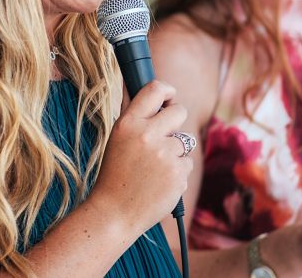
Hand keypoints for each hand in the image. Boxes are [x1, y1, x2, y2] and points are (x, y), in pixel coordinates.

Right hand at [88, 80, 192, 235]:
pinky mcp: (178, 174)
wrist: (115, 212)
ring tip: (154, 167)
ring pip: (185, 141)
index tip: (170, 96)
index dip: (167, 90)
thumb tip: (158, 98)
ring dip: (175, 152)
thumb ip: (137, 119)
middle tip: (165, 135)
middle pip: (179, 111)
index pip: (154, 90)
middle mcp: (146, 135)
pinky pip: (187, 163)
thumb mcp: (118, 139)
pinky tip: (160, 181)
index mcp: (128, 123)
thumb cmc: (116, 174)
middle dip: (176, 121)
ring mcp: (164, 155)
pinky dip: (177, 172)